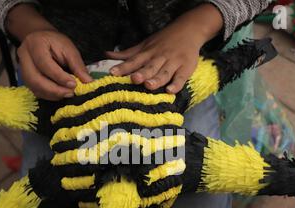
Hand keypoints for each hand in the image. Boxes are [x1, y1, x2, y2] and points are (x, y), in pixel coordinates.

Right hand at [17, 30, 92, 99]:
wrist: (41, 39)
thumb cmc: (56, 43)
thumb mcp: (69, 49)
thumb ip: (77, 65)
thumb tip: (88, 82)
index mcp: (35, 44)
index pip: (45, 64)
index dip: (59, 77)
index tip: (74, 84)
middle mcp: (24, 57)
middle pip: (35, 79)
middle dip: (54, 90)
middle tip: (70, 93)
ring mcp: (22, 69)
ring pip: (34, 87)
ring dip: (52, 95)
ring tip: (67, 94)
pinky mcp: (25, 79)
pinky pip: (36, 91)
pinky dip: (49, 96)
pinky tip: (60, 94)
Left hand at [106, 4, 222, 93]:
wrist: (189, 30)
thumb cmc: (162, 41)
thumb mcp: (144, 45)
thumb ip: (127, 53)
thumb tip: (106, 55)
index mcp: (148, 53)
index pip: (134, 61)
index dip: (123, 67)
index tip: (112, 73)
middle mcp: (160, 57)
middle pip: (149, 67)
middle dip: (141, 73)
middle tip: (133, 79)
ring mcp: (173, 62)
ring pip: (164, 72)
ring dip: (157, 79)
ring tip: (148, 85)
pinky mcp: (186, 68)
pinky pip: (180, 78)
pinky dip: (176, 84)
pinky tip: (170, 91)